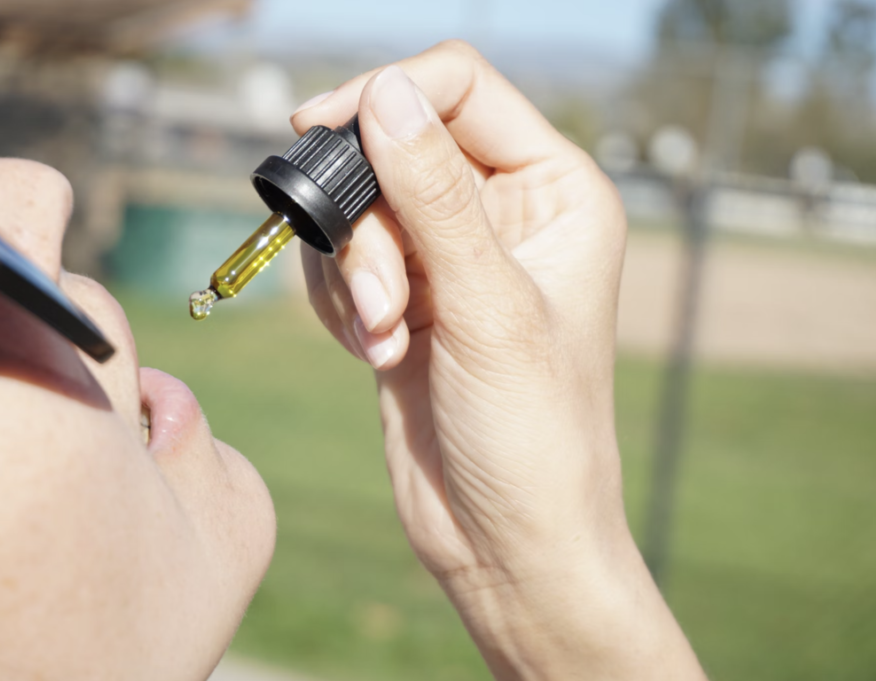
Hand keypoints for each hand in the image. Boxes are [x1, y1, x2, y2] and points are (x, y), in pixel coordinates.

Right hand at [293, 41, 705, 679]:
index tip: (321, 126)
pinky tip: (375, 353)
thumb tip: (382, 95)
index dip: (388, 95)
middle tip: (384, 300)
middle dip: (368, 224)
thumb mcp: (486, 306)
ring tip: (387, 341)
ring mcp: (449, 257)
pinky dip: (342, 302)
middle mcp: (503, 213)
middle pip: (394, 149)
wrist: (504, 540)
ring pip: (358, 209)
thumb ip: (430, 195)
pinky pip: (342, 260)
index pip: (460, 89)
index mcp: (555, 191)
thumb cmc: (534, 435)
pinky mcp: (405, 298)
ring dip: (355, 276)